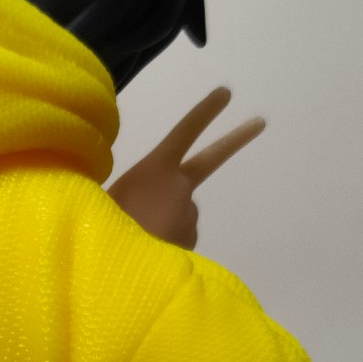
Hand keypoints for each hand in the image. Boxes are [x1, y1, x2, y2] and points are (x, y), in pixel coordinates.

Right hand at [107, 87, 265, 249]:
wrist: (116, 268)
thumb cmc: (101, 230)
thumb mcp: (106, 201)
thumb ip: (131, 196)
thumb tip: (146, 212)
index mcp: (155, 169)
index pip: (184, 132)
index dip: (205, 112)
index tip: (226, 93)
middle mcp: (180, 187)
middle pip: (211, 159)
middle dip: (236, 138)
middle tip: (261, 122)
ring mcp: (189, 215)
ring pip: (180, 217)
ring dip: (165, 226)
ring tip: (138, 240)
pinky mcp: (193, 243)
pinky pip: (179, 243)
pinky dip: (166, 249)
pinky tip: (147, 255)